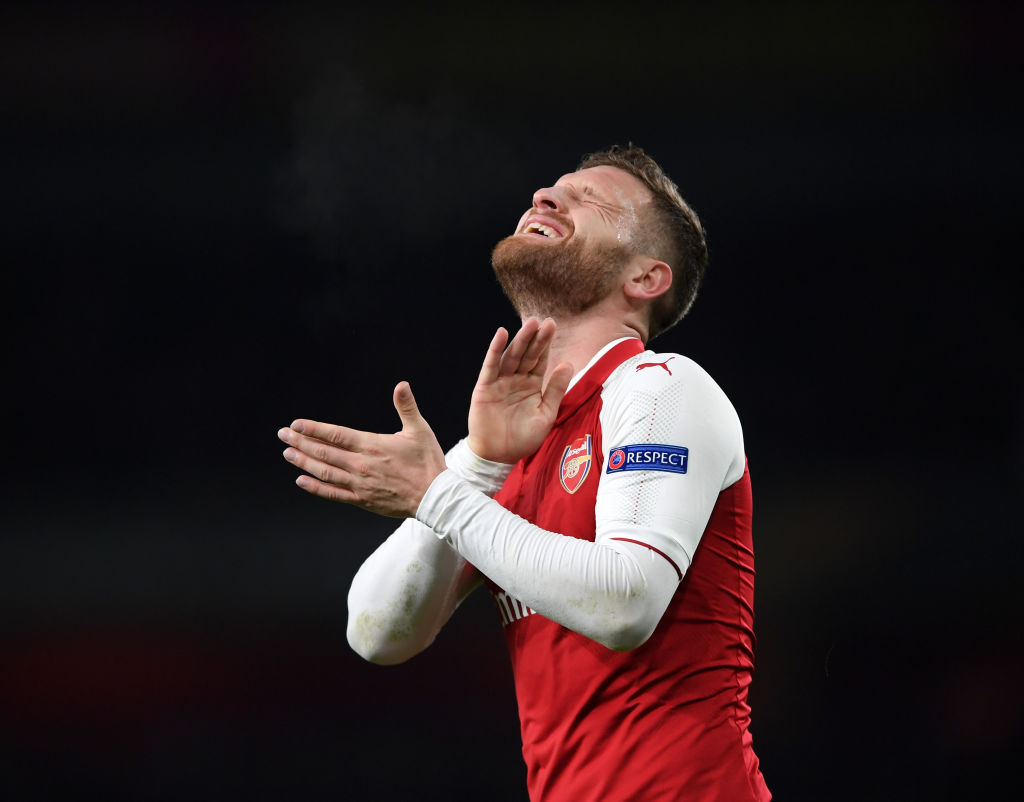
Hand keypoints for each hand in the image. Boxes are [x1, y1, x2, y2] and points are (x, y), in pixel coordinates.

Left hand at [279, 382, 446, 517]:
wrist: (434, 497)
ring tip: (288, 454)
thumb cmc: (427, 462)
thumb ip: (406, 407)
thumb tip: (401, 385)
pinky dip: (315, 487)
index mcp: (372, 445)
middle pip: (324, 452)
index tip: (296, 424)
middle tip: (283, 435)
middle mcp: (361, 464)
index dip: (313, 429)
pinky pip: (333, 493)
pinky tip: (302, 481)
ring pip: (324, 472)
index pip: (336, 434)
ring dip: (303, 462)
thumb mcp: (419, 430)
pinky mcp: (362, 500)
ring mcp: (359, 484)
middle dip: (300, 442)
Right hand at [467, 318, 573, 463]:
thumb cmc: (523, 439)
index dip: (546, 344)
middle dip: (536, 338)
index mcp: (532, 386)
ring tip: (531, 324)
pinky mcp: (485, 387)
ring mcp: (500, 382)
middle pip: (528, 355)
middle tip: (546, 322)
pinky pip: (491, 366)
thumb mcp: (546, 414)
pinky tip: (501, 334)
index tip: (552, 326)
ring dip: (520, 340)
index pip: (540, 360)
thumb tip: (567, 364)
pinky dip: (495, 349)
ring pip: (512, 356)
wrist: (498, 456)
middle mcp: (516, 380)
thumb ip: (556, 390)